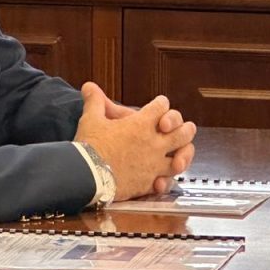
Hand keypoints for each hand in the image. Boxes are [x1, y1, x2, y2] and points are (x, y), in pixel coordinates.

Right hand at [74, 82, 196, 199]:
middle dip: (184, 128)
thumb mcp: (91, 119)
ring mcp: (154, 164)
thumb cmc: (89, 145)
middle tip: (182, 128)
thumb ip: (95, 102)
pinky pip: (166, 181)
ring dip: (183, 155)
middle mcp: (153, 143)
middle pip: (183, 132)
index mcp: (141, 124)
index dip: (161, 103)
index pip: (162, 106)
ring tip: (179, 154)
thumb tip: (88, 86)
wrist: (85, 176)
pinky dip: (165, 180)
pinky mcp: (148, 183)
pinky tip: (161, 180)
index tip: (158, 105)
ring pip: (181, 158)